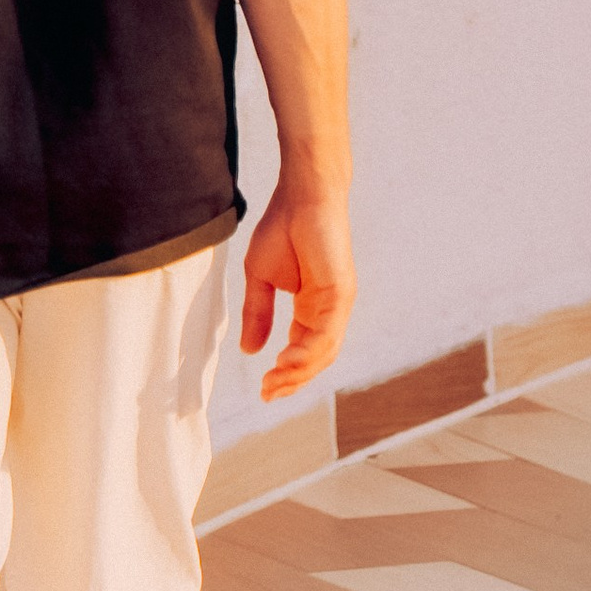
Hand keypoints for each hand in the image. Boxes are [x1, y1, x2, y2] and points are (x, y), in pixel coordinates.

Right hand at [239, 180, 354, 400]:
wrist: (300, 196)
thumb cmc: (281, 229)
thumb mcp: (259, 279)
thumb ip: (257, 314)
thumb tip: (249, 350)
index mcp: (310, 309)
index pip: (301, 351)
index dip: (285, 374)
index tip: (263, 389)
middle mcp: (328, 312)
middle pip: (315, 359)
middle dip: (292, 381)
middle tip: (268, 394)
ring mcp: (337, 304)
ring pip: (323, 351)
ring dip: (299, 372)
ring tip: (274, 381)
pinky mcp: (341, 293)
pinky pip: (326, 332)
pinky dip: (307, 351)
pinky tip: (286, 360)